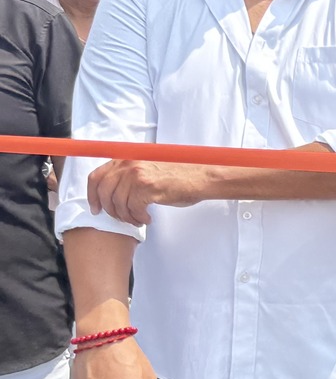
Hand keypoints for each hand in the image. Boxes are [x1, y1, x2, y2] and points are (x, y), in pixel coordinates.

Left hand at [86, 160, 211, 225]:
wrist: (201, 177)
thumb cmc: (179, 175)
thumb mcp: (148, 168)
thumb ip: (128, 174)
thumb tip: (112, 191)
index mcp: (126, 158)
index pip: (96, 177)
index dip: (92, 195)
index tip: (96, 208)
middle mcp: (128, 164)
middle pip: (103, 192)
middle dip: (109, 210)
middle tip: (119, 218)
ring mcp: (137, 175)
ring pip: (118, 203)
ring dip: (127, 216)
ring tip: (138, 219)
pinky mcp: (147, 187)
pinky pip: (133, 209)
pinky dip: (138, 217)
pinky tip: (147, 218)